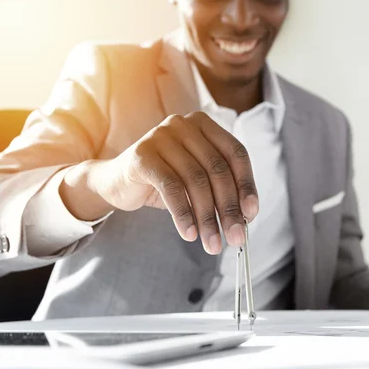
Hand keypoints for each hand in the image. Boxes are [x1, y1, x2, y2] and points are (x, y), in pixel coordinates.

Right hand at [94, 112, 258, 254]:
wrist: (117, 182)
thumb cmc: (163, 182)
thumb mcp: (196, 182)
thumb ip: (219, 190)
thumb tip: (245, 218)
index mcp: (204, 125)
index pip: (236, 153)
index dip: (247, 185)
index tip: (251, 214)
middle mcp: (184, 125)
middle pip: (217, 169)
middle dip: (229, 209)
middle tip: (235, 238)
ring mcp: (161, 137)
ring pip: (196, 181)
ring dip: (207, 217)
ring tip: (212, 243)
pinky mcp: (143, 155)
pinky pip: (171, 188)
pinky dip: (183, 214)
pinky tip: (190, 234)